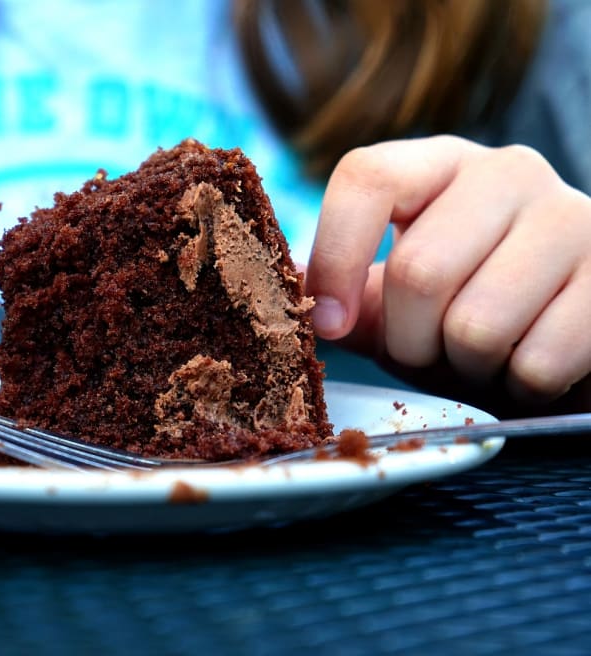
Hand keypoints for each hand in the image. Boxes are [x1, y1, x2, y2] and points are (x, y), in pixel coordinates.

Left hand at [305, 135, 590, 415]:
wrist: (570, 333)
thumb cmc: (467, 309)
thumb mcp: (397, 298)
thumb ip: (343, 293)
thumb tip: (281, 289)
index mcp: (439, 165)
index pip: (368, 176)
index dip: (336, 255)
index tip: (326, 323)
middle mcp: (508, 173)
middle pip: (418, 271)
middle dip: (409, 341)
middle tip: (429, 350)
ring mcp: (573, 218)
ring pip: (477, 324)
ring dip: (465, 367)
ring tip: (483, 355)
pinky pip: (539, 361)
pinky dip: (521, 386)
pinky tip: (529, 365)